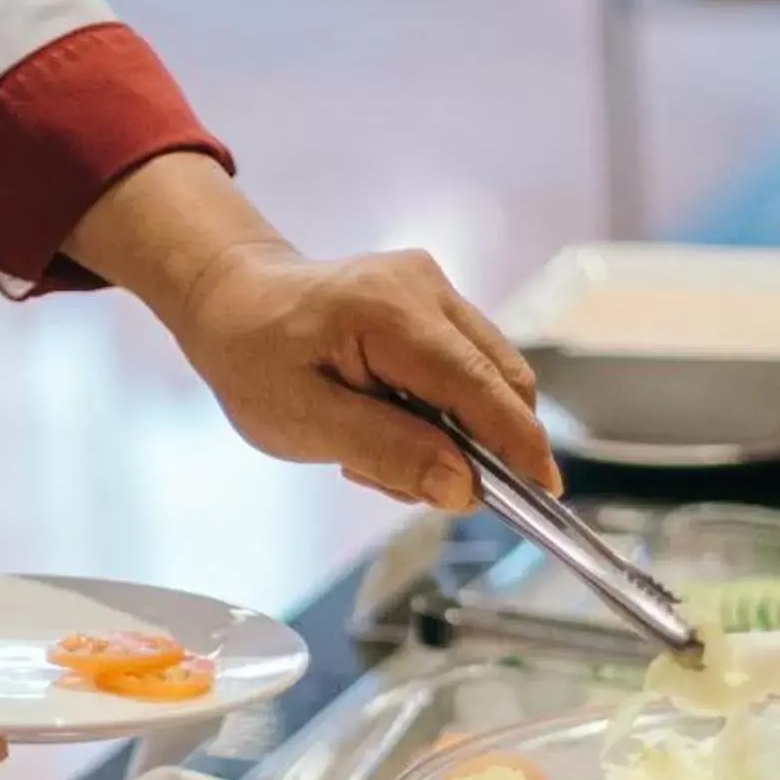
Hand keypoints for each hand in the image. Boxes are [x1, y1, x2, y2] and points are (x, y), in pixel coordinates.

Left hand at [163, 241, 564, 510]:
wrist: (234, 302)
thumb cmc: (253, 358)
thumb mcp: (304, 423)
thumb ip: (388, 453)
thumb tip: (462, 488)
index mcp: (391, 311)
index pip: (479, 387)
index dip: (517, 444)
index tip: (546, 492)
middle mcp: (426, 287)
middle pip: (500, 381)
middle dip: (479, 447)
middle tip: (416, 486)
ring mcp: (435, 289)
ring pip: (488, 379)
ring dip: (454, 433)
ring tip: (377, 451)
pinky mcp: (436, 303)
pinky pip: (467, 370)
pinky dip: (442, 412)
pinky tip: (388, 424)